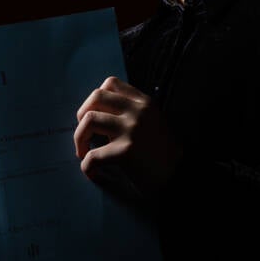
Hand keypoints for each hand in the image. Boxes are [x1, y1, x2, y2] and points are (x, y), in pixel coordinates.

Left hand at [73, 76, 181, 198]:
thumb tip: (100, 113)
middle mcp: (138, 111)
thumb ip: (133, 113)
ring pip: (89, 120)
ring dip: (79, 138)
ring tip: (83, 152)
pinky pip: (93, 155)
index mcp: (144, 103)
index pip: (111, 83)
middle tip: (84, 134)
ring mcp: (132, 130)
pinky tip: (93, 173)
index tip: (94, 115)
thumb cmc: (163, 154)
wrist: (180, 177)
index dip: (95, 99)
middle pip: (96, 96)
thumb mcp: (153, 122)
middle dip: (81, 115)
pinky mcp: (126, 151)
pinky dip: (87, 166)